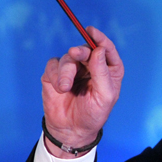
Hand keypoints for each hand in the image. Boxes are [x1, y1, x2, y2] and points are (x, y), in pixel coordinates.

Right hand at [41, 27, 123, 158]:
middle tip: (75, 53)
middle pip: (86, 49)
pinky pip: (53, 65)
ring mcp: (73, 69)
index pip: (106, 49)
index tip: (91, 31)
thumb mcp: (104, 96)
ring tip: (65, 87)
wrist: (72, 130)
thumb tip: (98, 50)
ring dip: (66, 71)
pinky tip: (59, 88)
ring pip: (68, 57)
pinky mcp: (55, 74)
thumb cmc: (93, 114)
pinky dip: (55, 74)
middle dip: (81, 50)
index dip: (100, 38)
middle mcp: (91, 66)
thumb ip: (102, 72)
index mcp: (108, 70)